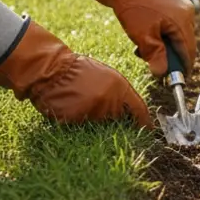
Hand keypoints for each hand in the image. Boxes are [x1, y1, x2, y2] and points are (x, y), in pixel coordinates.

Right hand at [0, 18, 153, 127]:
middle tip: (102, 109)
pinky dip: (81, 122)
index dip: (145, 122)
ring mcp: (93, 112)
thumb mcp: (106, 76)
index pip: (140, 110)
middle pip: (121, 121)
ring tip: (83, 102)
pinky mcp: (78, 120)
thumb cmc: (79, 71)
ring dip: (97, 120)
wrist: (51, 70)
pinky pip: (84, 127)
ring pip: (102, 125)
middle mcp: (110, 101)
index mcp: (120, 87)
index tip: (148, 130)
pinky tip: (73, 107)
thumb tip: (133, 112)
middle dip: (116, 120)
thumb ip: (120, 93)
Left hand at [73, 0, 196, 76]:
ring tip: (146, 47)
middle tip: (157, 64)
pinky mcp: (174, 2)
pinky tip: (149, 35)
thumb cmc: (134, 8)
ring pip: (178, 33)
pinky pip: (174, 23)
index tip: (178, 78)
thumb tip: (162, 74)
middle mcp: (187, 13)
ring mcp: (182, 6)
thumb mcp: (143, 37)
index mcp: (182, 22)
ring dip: (165, 44)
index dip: (184, 67)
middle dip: (170, 55)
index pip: (188, 51)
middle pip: (184, 42)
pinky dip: (164, 32)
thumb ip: (156, 57)